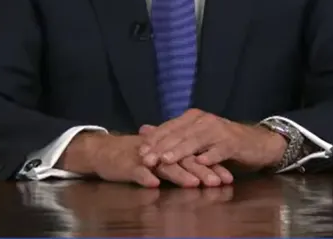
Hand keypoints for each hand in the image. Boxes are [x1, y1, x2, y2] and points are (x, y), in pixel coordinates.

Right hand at [59, 133, 230, 187]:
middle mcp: (160, 151)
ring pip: (164, 165)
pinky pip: (137, 171)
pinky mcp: (127, 165)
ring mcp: (144, 157)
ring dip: (180, 174)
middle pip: (184, 159)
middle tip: (219, 182)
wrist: (104, 151)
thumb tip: (204, 170)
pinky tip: (154, 184)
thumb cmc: (136, 157)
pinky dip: (145, 176)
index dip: (211, 165)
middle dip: (203, 170)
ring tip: (194, 184)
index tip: (228, 177)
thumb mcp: (162, 159)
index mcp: (170, 148)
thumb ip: (180, 163)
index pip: (195, 155)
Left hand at [138, 109, 285, 171]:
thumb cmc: (221, 142)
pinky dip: (209, 157)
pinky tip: (200, 163)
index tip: (140, 152)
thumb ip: (171, 134)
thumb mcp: (194, 137)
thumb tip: (143, 129)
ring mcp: (219, 131)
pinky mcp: (233, 143)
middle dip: (161, 148)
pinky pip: (219, 150)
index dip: (154, 140)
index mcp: (193, 118)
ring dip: (180, 151)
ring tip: (166, 160)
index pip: (169, 128)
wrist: (255, 143)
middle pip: (179, 135)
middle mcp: (204, 121)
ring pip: (195, 141)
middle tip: (147, 159)